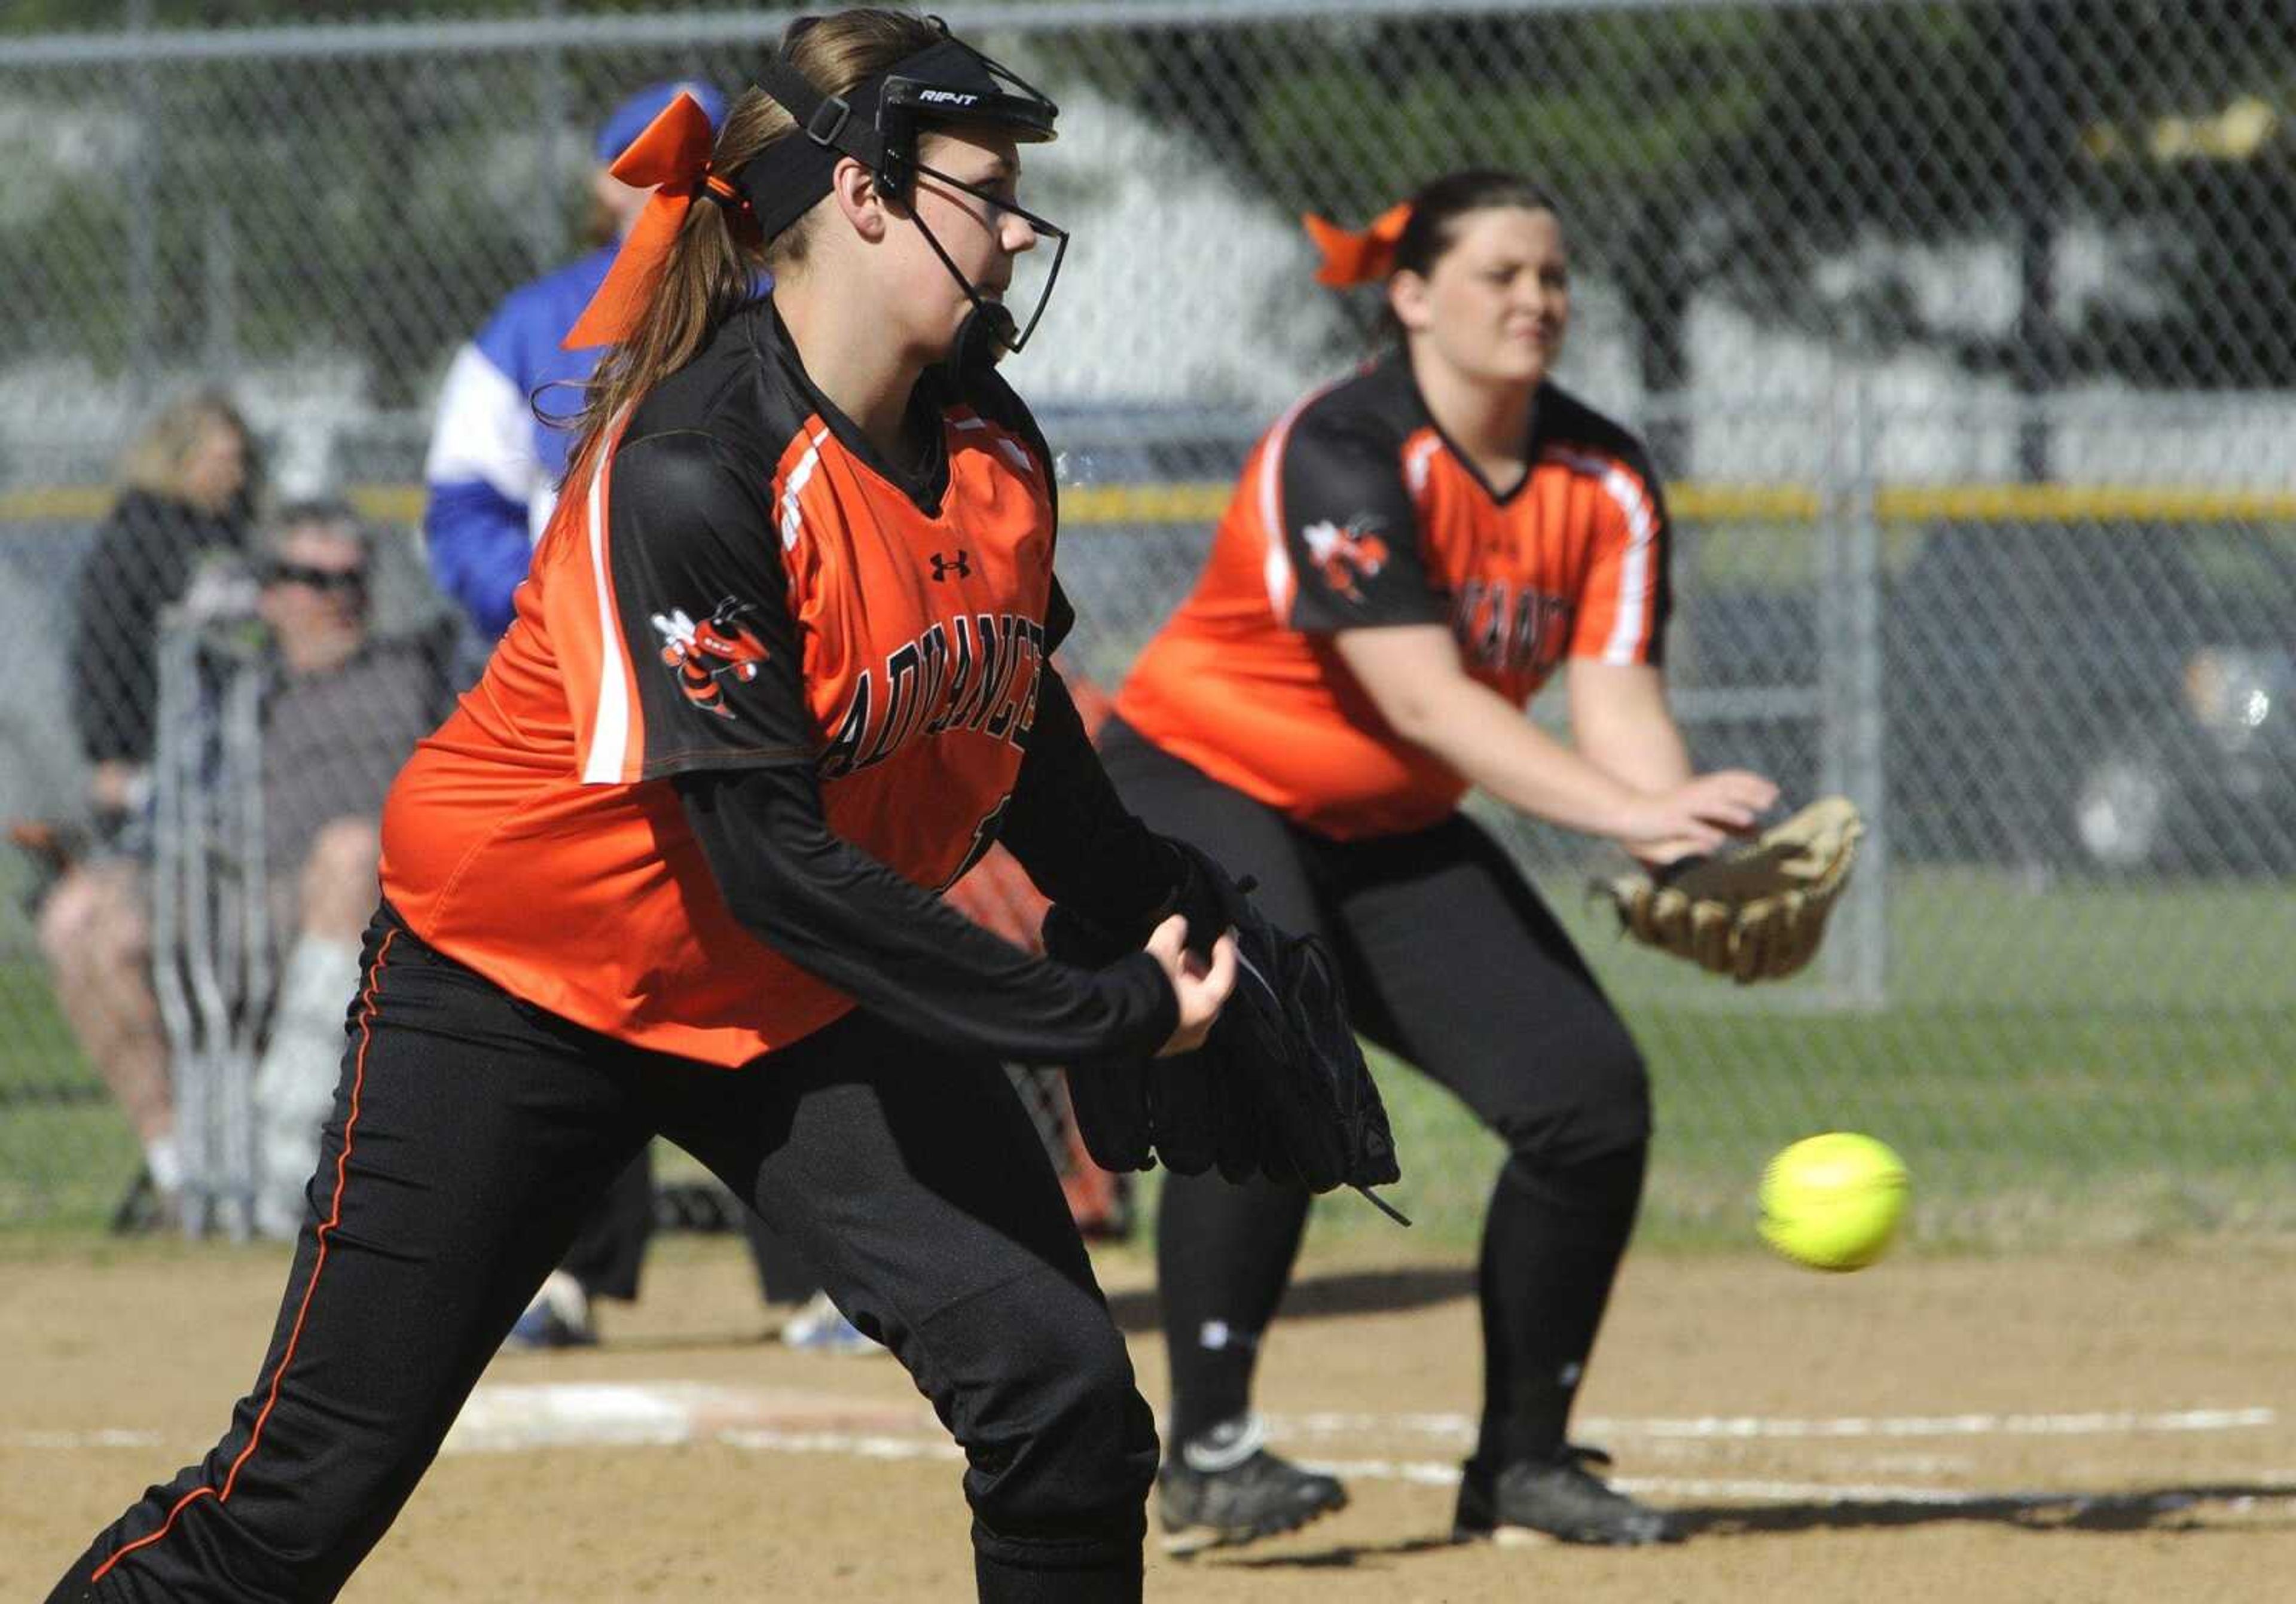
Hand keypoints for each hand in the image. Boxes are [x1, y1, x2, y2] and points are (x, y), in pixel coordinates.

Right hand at [1144, 913, 1236, 1056]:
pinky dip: (1172, 1001)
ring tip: (1168, 970)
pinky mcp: (1163, 1045)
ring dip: (1184, 987)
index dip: (1225, 953)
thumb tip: (1178, 923)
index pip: (1225, 974)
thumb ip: (1173, 933)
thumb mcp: (1161, 951)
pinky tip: (1157, 989)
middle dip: (1198, 971)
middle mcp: (1200, 1027)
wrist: (1114, 1023)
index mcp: (1207, 1005)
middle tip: (1185, 955)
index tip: (1222, 938)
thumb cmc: (1146, 989)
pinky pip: (1175, 1018)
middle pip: (1208, 992)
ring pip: (1191, 1006)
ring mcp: (1181, 1039)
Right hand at [1615, 770, 1778, 857]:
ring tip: (1749, 819)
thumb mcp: (1682, 824)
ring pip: (1708, 807)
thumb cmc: (1655, 820)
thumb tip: (1717, 844)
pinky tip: (1717, 840)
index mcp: (1697, 792)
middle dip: (1748, 795)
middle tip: (1771, 801)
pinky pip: (1688, 827)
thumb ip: (1699, 833)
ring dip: (1729, 812)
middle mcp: (1692, 796)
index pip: (1729, 782)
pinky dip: (1702, 832)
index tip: (1773, 791)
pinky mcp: (1669, 822)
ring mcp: (1681, 809)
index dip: (1752, 784)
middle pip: (1724, 791)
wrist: (1627, 814)